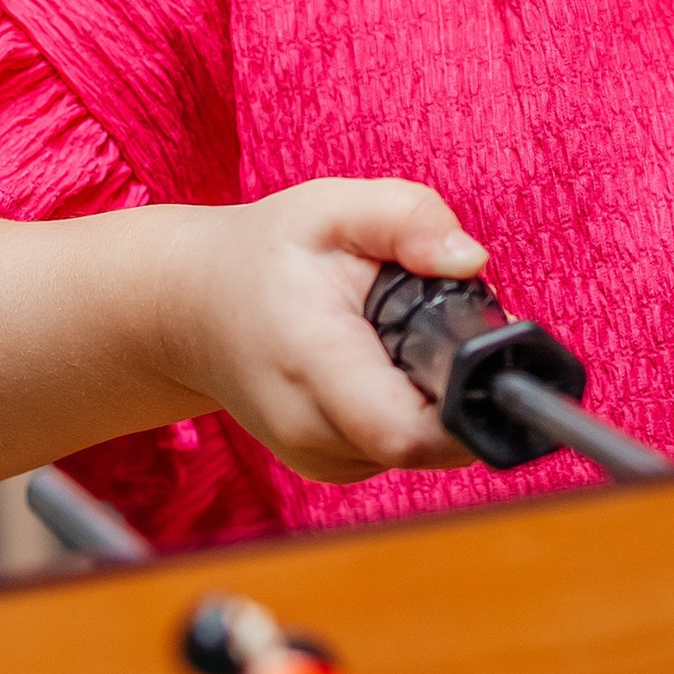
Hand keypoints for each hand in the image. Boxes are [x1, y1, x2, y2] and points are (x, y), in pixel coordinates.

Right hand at [159, 179, 491, 483]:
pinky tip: (379, 364)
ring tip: (393, 338)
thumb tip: (470, 259)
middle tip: (434, 324)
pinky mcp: (331, 465)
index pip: (412, 433)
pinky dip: (408, 407)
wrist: (190, 308)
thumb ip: (407, 219)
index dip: (469, 406)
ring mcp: (320, 459)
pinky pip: (399, 447)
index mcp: (316, 366)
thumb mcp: (333, 208)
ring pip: (422, 446)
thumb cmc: (264, 256)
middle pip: (431, 440)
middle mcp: (313, 432)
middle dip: (458, 386)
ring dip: (432, 397)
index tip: (483, 356)